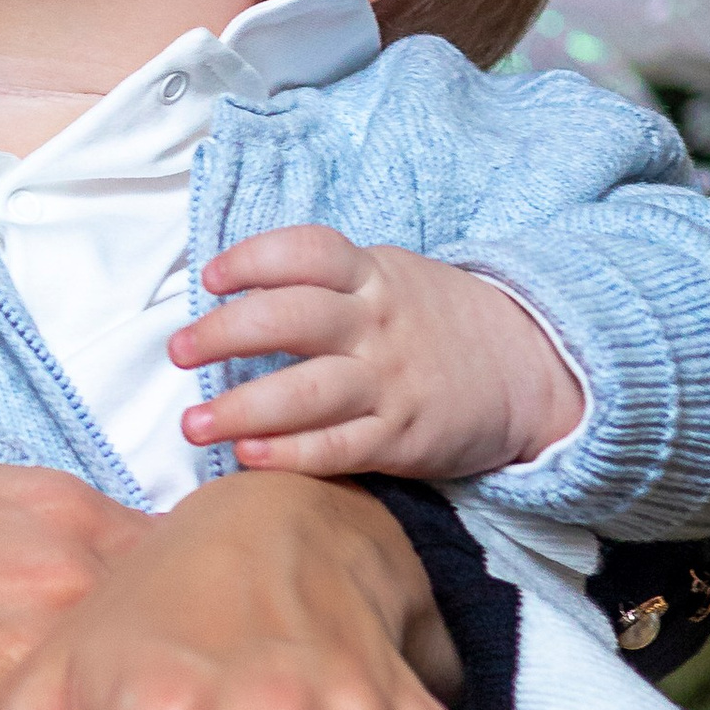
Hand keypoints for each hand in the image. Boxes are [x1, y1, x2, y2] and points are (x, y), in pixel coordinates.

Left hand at [170, 233, 582, 482]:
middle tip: (179, 351)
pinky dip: (290, 454)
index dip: (252, 259)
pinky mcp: (401, 438)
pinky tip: (248, 457)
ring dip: (242, 408)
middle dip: (225, 333)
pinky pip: (338, 448)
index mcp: (372, 276)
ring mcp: (389, 382)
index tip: (210, 278)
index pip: (305, 252)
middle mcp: (376, 325)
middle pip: (292, 318)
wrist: (530, 370)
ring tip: (194, 424)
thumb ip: (326, 284)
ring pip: (307, 392)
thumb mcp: (390, 279)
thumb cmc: (436, 322)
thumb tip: (234, 296)